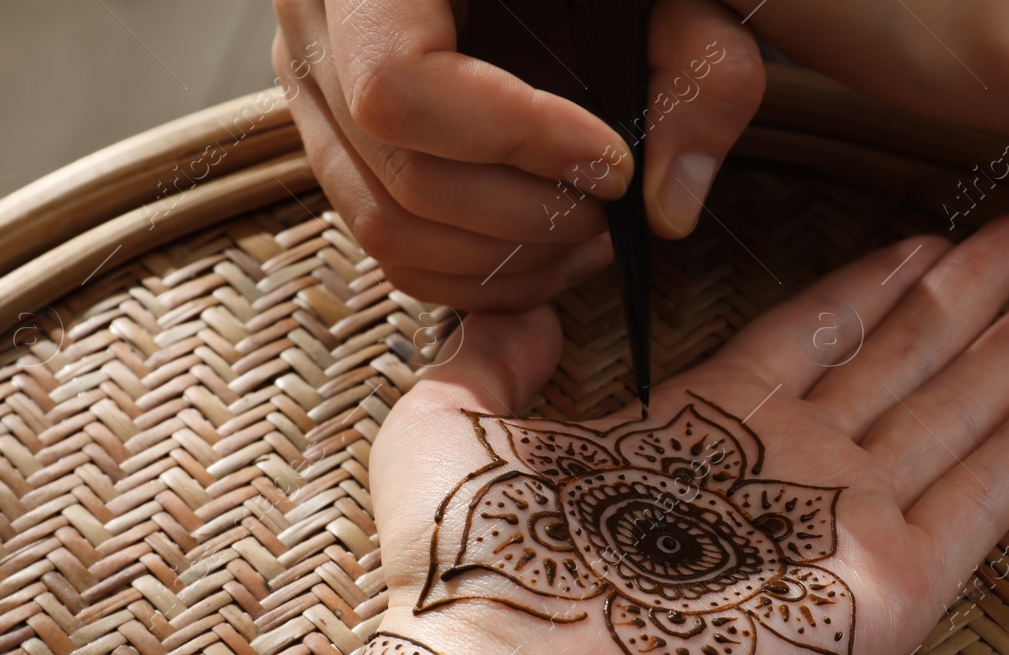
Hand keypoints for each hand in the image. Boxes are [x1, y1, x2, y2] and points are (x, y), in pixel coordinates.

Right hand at [270, 0, 764, 309]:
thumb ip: (694, 63)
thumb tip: (670, 207)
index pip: (398, 86)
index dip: (515, 142)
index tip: (610, 160)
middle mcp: (315, 25)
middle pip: (401, 176)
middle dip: (524, 219)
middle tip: (611, 214)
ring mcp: (314, 90)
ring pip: (385, 227)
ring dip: (503, 262)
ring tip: (591, 238)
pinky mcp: (337, 140)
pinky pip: (385, 242)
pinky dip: (472, 274)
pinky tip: (550, 254)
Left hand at [367, 215, 1008, 654]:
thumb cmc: (479, 576)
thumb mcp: (448, 434)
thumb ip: (488, 358)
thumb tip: (532, 306)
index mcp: (699, 433)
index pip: (809, 337)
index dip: (870, 288)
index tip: (924, 241)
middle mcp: (783, 474)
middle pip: (895, 363)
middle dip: (960, 304)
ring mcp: (840, 533)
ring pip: (946, 420)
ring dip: (1006, 361)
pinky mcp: (885, 595)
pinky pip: (978, 506)